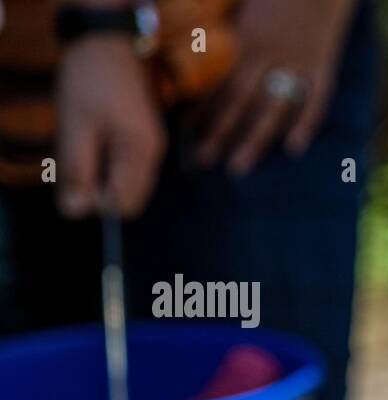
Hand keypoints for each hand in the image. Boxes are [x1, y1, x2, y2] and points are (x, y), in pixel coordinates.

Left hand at [56, 36, 166, 217]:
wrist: (109, 42)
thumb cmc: (91, 80)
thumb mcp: (75, 126)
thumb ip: (78, 171)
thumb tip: (75, 212)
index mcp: (140, 152)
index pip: (124, 205)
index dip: (97, 202)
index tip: (77, 177)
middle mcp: (154, 154)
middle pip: (131, 199)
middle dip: (101, 190)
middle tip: (79, 159)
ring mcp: (153, 146)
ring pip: (130, 184)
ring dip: (104, 175)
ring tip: (87, 142)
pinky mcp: (146, 138)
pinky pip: (129, 167)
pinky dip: (109, 163)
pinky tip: (95, 139)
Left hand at [193, 0, 355, 175]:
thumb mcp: (246, 4)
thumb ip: (233, 31)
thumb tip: (200, 52)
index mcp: (248, 38)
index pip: (220, 82)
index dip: (202, 110)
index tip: (185, 135)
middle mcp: (270, 54)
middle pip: (240, 101)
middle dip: (219, 133)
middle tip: (203, 161)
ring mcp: (299, 62)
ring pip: (273, 108)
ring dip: (254, 139)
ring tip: (238, 167)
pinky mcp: (325, 65)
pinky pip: (315, 99)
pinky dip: (306, 124)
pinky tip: (294, 149)